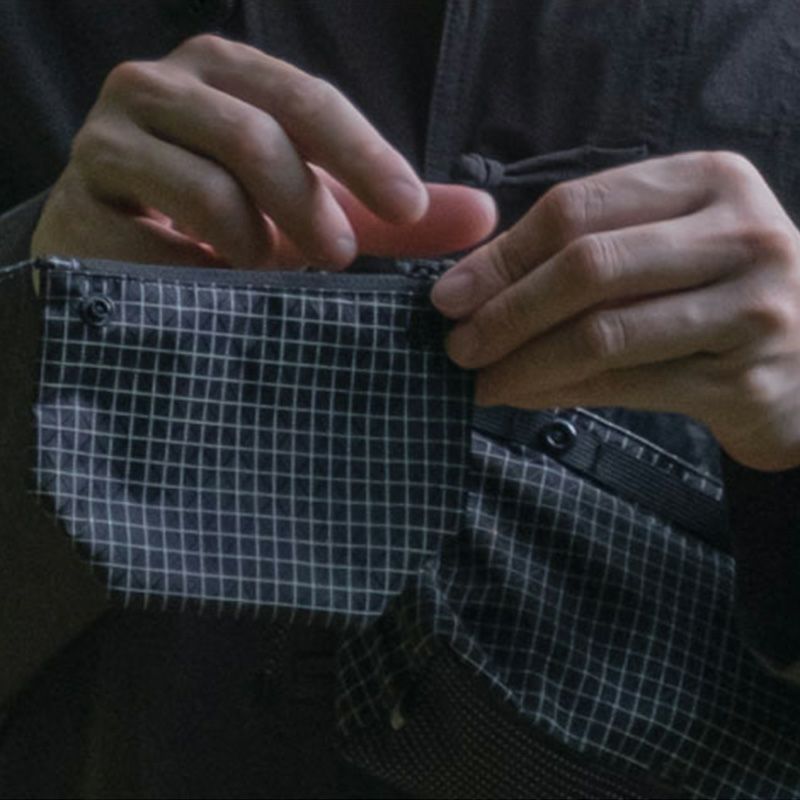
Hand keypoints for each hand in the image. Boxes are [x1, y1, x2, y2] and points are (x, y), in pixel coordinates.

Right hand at [32, 34, 495, 268]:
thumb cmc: (224, 212)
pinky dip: (197, 276)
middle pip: (252, 134)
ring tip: (267, 272)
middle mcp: (162, 87)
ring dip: (254, 243)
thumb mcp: (311, 203)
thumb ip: (387, 212)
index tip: (409, 208)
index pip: (306, 100)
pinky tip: (209, 286)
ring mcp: (111, 141)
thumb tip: (481, 216)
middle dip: (309, 203)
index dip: (362, 154)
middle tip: (340, 259)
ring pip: (204, 186)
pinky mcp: (79, 204)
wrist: (114, 235)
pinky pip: (152, 245)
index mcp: (226, 73)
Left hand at [431, 151, 799, 470]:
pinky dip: (559, 392)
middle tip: (457, 345)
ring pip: (603, 333)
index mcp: (709, 182)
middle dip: (506, 311)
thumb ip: (589, 246)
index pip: (579, 208)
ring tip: (479, 380)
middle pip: (588, 266)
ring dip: (523, 361)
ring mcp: (751, 307)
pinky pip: (626, 385)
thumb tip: (474, 283)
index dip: (503, 255)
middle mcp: (739, 234)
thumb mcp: (666, 246)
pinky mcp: (744, 378)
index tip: (449, 295)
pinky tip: (522, 397)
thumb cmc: (715, 294)